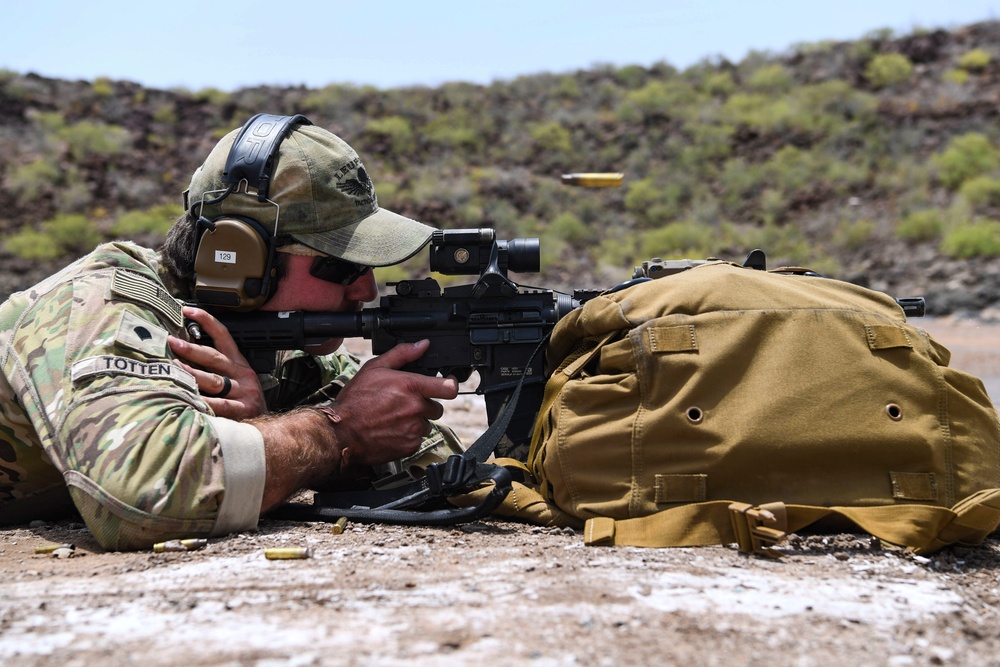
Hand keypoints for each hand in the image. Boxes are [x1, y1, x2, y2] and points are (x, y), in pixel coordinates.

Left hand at [168, 306, 267, 419]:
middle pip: (214, 358)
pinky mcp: (244, 410)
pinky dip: (202, 402)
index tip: (188, 310)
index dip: (206, 321)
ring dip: (192, 374)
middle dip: (191, 349)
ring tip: (173, 369)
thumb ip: (215, 371)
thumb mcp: (235, 382)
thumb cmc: (244, 404)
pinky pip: (219, 406)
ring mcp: (244, 392)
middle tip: (172, 342)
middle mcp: (243, 375)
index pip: (223, 336)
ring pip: (214, 381)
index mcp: (239, 364)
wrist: (270, 427)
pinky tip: (187, 399)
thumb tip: (181, 358)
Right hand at [328, 340, 458, 465]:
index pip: (449, 387)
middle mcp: (416, 408)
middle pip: (437, 408)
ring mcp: (414, 429)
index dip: (450, 385)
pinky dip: (408, 436)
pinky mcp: (410, 446)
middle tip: (405, 404)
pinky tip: (392, 430)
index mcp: (411, 387)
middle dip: (424, 405)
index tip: (447, 384)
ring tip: (394, 418)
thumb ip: (402, 354)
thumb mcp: (375, 368)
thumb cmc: (355, 400)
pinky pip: (417, 439)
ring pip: (426, 424)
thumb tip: (422, 345)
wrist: (341, 432)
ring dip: (416, 421)